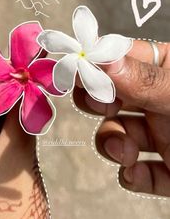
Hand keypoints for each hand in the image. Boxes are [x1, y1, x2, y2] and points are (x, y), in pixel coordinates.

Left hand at [0, 78, 48, 218]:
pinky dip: (9, 119)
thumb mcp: (12, 155)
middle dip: (0, 95)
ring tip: (28, 93)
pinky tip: (26, 110)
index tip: (12, 72)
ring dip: (7, 106)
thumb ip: (18, 115)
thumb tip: (25, 82)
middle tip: (24, 81)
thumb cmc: (7, 212)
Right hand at [73, 40, 169, 196]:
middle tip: (102, 108)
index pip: (120, 59)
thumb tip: (103, 59)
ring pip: (118, 134)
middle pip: (111, 96)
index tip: (73, 71)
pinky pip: (136, 171)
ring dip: (113, 144)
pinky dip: (131, 175)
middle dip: (98, 104)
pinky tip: (136, 173)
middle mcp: (159, 101)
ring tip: (124, 153)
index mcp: (166, 71)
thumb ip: (144, 80)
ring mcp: (162, 135)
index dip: (95, 64)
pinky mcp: (167, 170)